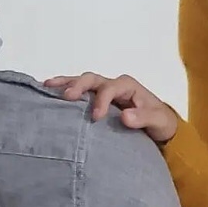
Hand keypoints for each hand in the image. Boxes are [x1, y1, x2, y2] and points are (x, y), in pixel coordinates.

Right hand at [44, 71, 177, 143]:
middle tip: (66, 97)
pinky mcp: (97, 100)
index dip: (101, 101)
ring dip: (66, 83)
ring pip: (83, 82)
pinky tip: (49, 92)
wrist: (160, 127)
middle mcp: (114, 85)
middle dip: (78, 86)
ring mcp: (104, 91)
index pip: (110, 88)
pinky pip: (80, 92)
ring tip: (47, 86)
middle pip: (93, 79)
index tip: (96, 117)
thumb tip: (125, 116)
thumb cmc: (160, 122)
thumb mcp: (158, 121)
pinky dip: (65, 90)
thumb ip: (143, 118)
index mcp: (128, 86)